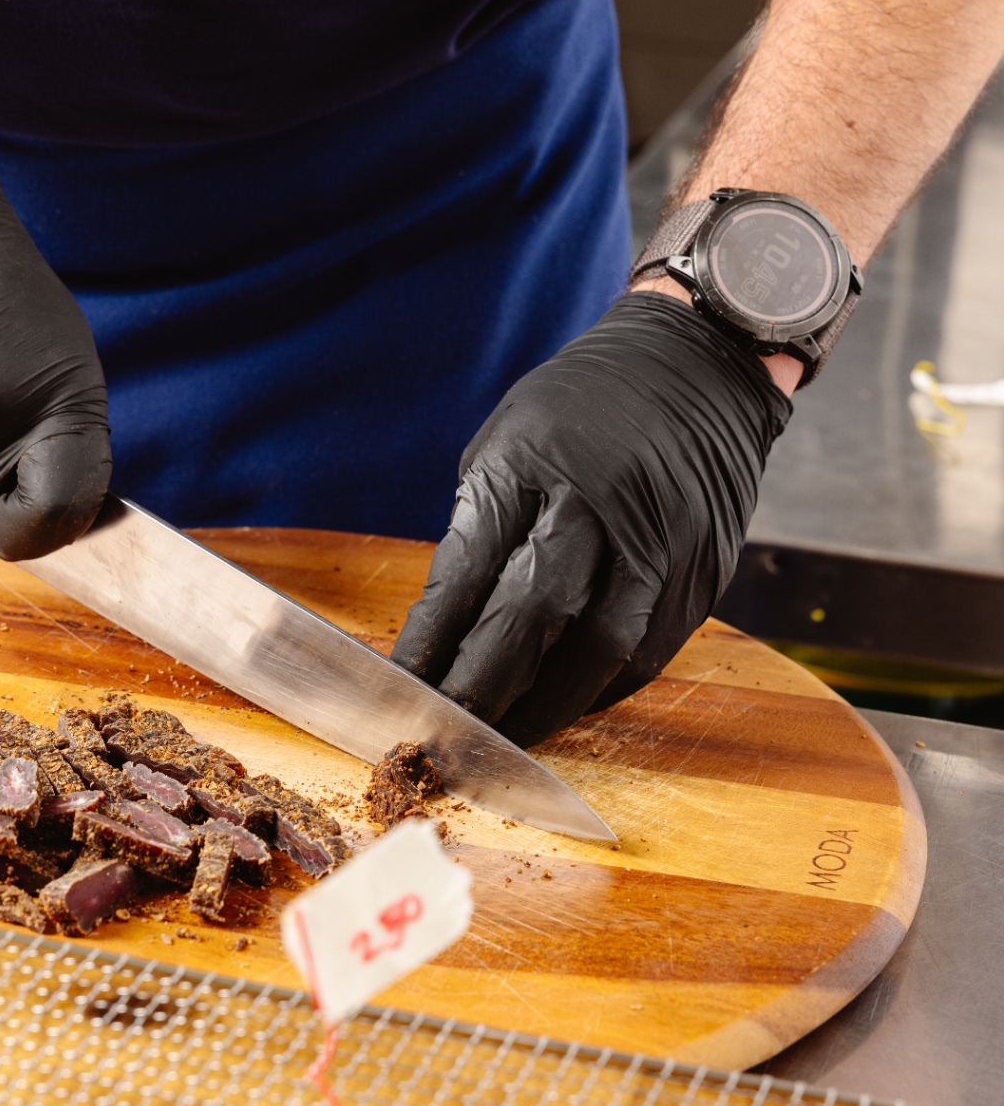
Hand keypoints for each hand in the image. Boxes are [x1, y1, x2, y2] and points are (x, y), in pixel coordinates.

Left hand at [391, 293, 791, 746]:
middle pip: (534, 615)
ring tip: (505, 739)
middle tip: (448, 736)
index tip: (402, 690)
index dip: (433, 642)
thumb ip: (480, 529)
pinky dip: (601, 690)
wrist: (698, 366)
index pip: (470, 572)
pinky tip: (566, 705)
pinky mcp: (704, 569)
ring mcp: (662, 538)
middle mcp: (601, 501)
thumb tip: (442, 630)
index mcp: (534, 464)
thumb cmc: (582, 411)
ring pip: (601, 649)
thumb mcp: (508, 442)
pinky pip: (649, 652)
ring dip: (548, 707)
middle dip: (484, 688)